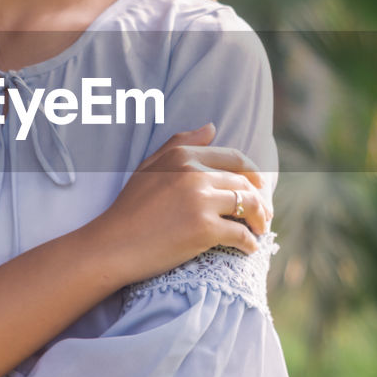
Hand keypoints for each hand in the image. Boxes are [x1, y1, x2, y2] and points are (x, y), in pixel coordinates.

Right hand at [91, 123, 272, 285]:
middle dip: (260, 199)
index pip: (234, 158)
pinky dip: (250, 243)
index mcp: (182, 156)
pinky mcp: (204, 229)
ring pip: (249, 205)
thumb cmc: (129, 210)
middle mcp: (194, 174)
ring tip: (260, 230)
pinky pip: (241, 234)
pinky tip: (249, 248)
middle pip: (244, 183)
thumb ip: (179, 144)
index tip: (258, 188)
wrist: (112, 246)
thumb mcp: (149, 167)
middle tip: (263, 215)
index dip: (253, 173)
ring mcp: (200, 201)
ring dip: (260, 219)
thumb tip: (212, 127)